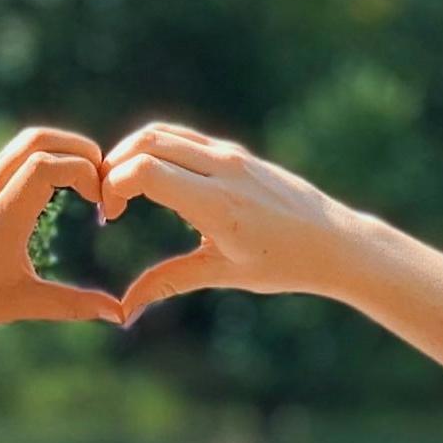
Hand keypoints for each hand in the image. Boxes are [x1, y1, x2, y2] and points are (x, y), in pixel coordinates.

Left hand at [0, 128, 122, 333]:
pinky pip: (12, 157)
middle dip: (77, 148)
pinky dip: (41, 157)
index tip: (100, 200)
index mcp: (3, 216)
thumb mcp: (20, 304)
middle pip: (37, 140)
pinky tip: (57, 184)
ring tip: (85, 176)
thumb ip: (71, 305)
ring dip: (59, 148)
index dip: (83, 171)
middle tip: (101, 175)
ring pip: (23, 143)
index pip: (47, 166)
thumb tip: (115, 314)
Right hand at [99, 123, 361, 319]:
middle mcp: (223, 168)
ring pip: (165, 132)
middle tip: (108, 202)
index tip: (111, 215)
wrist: (334, 241)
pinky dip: (159, 152)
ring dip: (135, 153)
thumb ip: (170, 282)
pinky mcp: (237, 153)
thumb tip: (125, 310)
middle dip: (115, 166)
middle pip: (148, 141)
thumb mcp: (223, 274)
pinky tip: (156, 185)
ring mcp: (231, 155)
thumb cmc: (283, 264)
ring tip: (125, 190)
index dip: (115, 185)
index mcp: (216, 203)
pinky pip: (187, 139)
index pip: (147, 169)